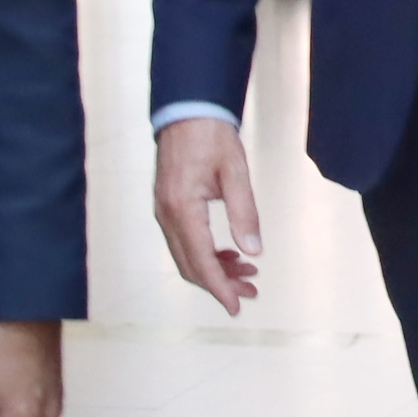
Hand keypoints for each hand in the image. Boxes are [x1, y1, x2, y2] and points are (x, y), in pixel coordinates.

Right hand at [153, 114, 262, 314]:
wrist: (187, 110)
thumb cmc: (210, 135)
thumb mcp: (236, 173)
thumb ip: (244, 213)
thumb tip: (253, 250)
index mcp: (182, 208)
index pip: (201, 261)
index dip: (219, 288)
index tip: (237, 305)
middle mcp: (167, 214)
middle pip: (190, 265)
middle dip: (220, 284)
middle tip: (251, 291)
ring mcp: (164, 211)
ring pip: (187, 255)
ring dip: (215, 270)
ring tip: (247, 274)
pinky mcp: (168, 207)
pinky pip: (184, 241)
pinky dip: (206, 253)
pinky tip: (229, 254)